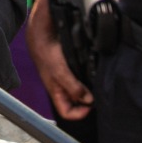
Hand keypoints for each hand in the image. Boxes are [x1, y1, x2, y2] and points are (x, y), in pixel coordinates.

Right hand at [25, 4, 92, 118]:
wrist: (42, 29)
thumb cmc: (45, 50)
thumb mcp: (58, 70)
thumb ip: (72, 86)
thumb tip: (89, 101)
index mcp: (56, 91)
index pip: (67, 113)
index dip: (80, 113)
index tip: (91, 105)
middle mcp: (63, 85)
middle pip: (77, 103)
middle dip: (89, 100)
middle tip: (99, 92)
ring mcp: (68, 75)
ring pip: (82, 89)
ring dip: (91, 87)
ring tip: (99, 81)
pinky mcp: (73, 65)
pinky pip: (84, 76)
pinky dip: (91, 75)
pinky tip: (96, 69)